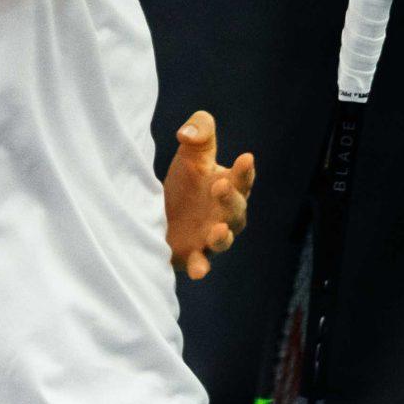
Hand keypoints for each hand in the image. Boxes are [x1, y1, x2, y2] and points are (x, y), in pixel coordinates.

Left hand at [164, 111, 254, 279]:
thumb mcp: (190, 153)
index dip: (244, 170)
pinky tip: (198, 271)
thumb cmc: (184, 182)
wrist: (159, 213)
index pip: (242, 178)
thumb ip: (199, 132)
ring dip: (223, 236)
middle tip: (220, 186)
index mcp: (230, 186)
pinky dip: (201, 267)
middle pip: (236, 209)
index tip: (245, 158)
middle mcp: (225, 214)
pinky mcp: (193, 256)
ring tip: (218, 230)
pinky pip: (200, 264)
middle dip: (230, 199)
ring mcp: (211, 237)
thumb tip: (187, 133)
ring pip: (224, 239)